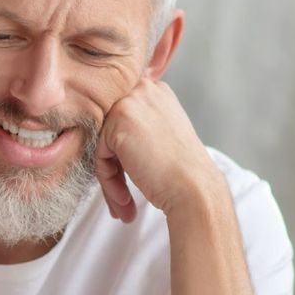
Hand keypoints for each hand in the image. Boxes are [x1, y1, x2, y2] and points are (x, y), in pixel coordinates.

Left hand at [93, 77, 221, 222]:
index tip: (127, 176)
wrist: (195, 188)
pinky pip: (100, 157)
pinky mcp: (118, 125)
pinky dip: (109, 181)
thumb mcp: (162, 135)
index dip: (120, 151)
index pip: (121, 117)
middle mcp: (142, 90)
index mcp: (155, 90)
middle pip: (109, 130)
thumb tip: (110, 139)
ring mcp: (129, 105)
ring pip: (103, 145)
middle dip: (114, 166)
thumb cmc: (182, 171)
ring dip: (111, 179)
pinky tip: (125, 200)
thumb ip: (139, 127)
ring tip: (124, 204)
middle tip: (123, 198)